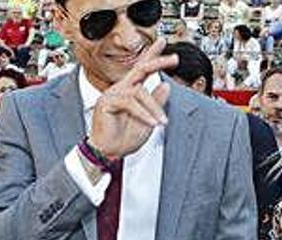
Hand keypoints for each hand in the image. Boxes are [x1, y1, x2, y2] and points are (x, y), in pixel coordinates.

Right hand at [87, 37, 177, 158]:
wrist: (109, 153)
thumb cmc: (123, 139)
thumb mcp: (149, 120)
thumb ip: (156, 103)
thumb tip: (166, 87)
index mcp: (130, 91)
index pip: (142, 69)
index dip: (153, 55)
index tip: (163, 43)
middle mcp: (121, 89)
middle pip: (140, 68)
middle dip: (158, 62)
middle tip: (173, 59)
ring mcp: (113, 94)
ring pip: (139, 92)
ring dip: (154, 108)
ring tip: (161, 122)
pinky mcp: (108, 103)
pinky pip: (131, 103)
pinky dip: (144, 113)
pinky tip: (152, 123)